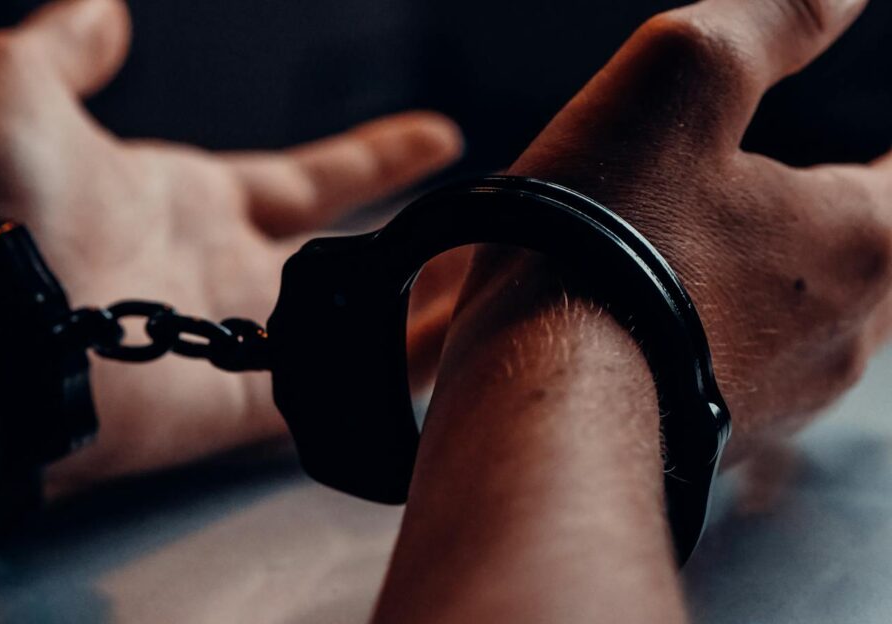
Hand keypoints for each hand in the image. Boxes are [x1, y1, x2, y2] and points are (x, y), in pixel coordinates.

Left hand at [0, 0, 460, 489]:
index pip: (308, 181)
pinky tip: (462, 354)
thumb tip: (105, 7)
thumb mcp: (17, 81)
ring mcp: (231, 344)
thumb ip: (68, 42)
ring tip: (495, 289)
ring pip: (350, 331)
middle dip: (410, 246)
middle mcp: (220, 274)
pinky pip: (335, 393)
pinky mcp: (236, 409)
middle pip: (341, 261)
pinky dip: (396, 375)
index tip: (437, 137)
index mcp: (188, 202)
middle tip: (479, 234)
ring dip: (419, 311)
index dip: (375, 158)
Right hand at [456, 0, 891, 456]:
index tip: (878, 151)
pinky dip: (731, 334)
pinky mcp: (717, 440)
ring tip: (738, 249)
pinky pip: (749, 373)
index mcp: (860, 236)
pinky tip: (683, 319)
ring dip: (788, 279)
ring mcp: (781, 399)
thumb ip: (780, 15)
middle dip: (854, 215)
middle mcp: (844, 331)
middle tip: (823, 188)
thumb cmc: (603, 236)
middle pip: (880, 255)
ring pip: (817, 322)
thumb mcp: (684, 78)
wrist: (532, 395)